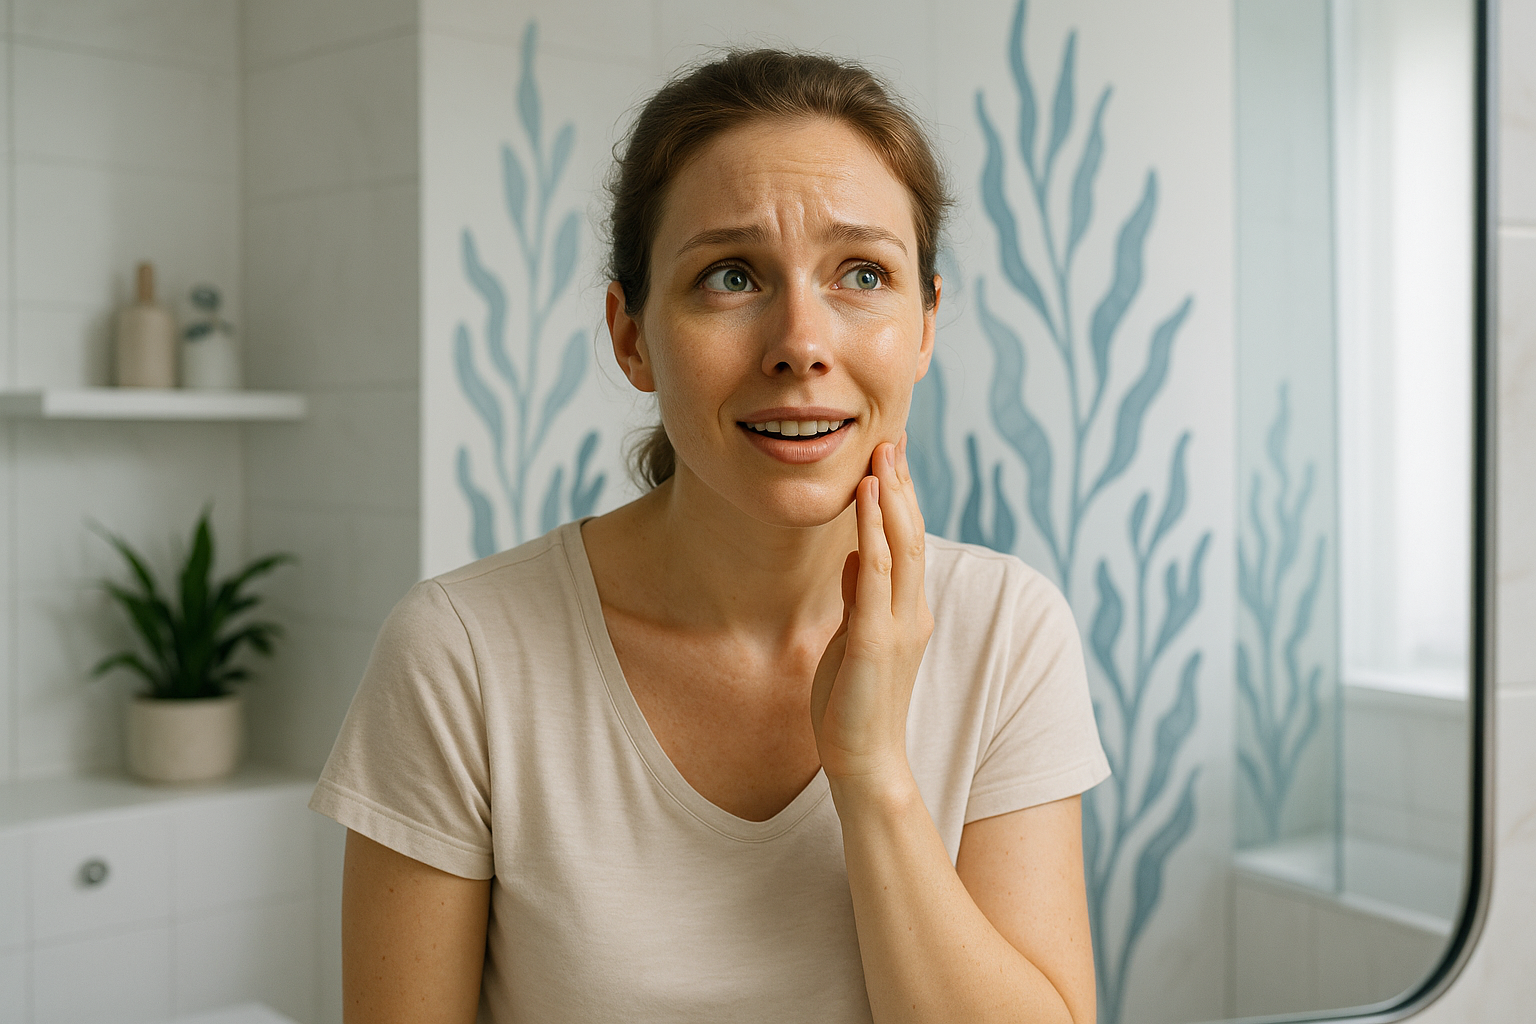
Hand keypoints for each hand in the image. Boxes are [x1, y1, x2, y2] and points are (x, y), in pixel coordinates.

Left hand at [811, 433, 934, 790]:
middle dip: (902, 484)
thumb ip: (859, 597)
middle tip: (891, 437)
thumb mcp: (853, 639)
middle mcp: (911, 611)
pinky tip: (867, 500)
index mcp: (907, 610)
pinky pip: (877, 574)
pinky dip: (873, 531)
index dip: (901, 498)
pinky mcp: (875, 639)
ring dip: (891, 497)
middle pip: (912, 533)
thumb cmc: (854, 705)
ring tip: (883, 454)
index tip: (890, 457)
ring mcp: (897, 624)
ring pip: (902, 545)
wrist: (865, 761)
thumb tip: (856, 556)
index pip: (908, 542)